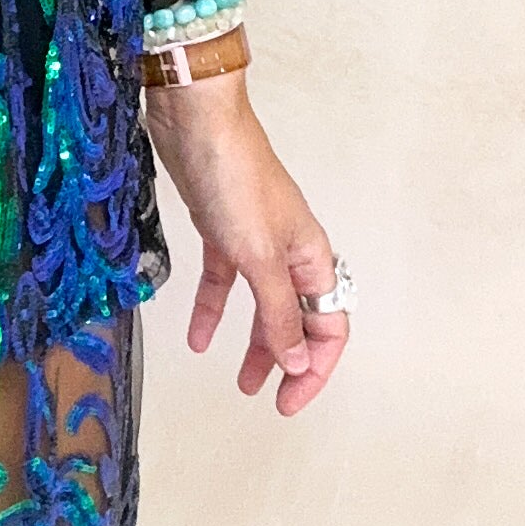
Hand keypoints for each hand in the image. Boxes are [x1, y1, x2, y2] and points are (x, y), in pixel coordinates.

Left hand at [146, 77, 347, 415]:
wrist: (197, 123)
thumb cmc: (235, 181)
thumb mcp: (259, 257)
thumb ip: (278, 312)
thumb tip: (298, 361)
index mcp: (312, 258)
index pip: (328, 326)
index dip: (314, 368)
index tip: (288, 403)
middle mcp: (290, 252)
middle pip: (298, 320)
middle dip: (286, 362)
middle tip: (266, 398)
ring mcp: (255, 241)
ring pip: (263, 305)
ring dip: (254, 343)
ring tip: (240, 382)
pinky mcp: (222, 231)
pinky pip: (224, 281)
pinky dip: (213, 309)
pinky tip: (196, 337)